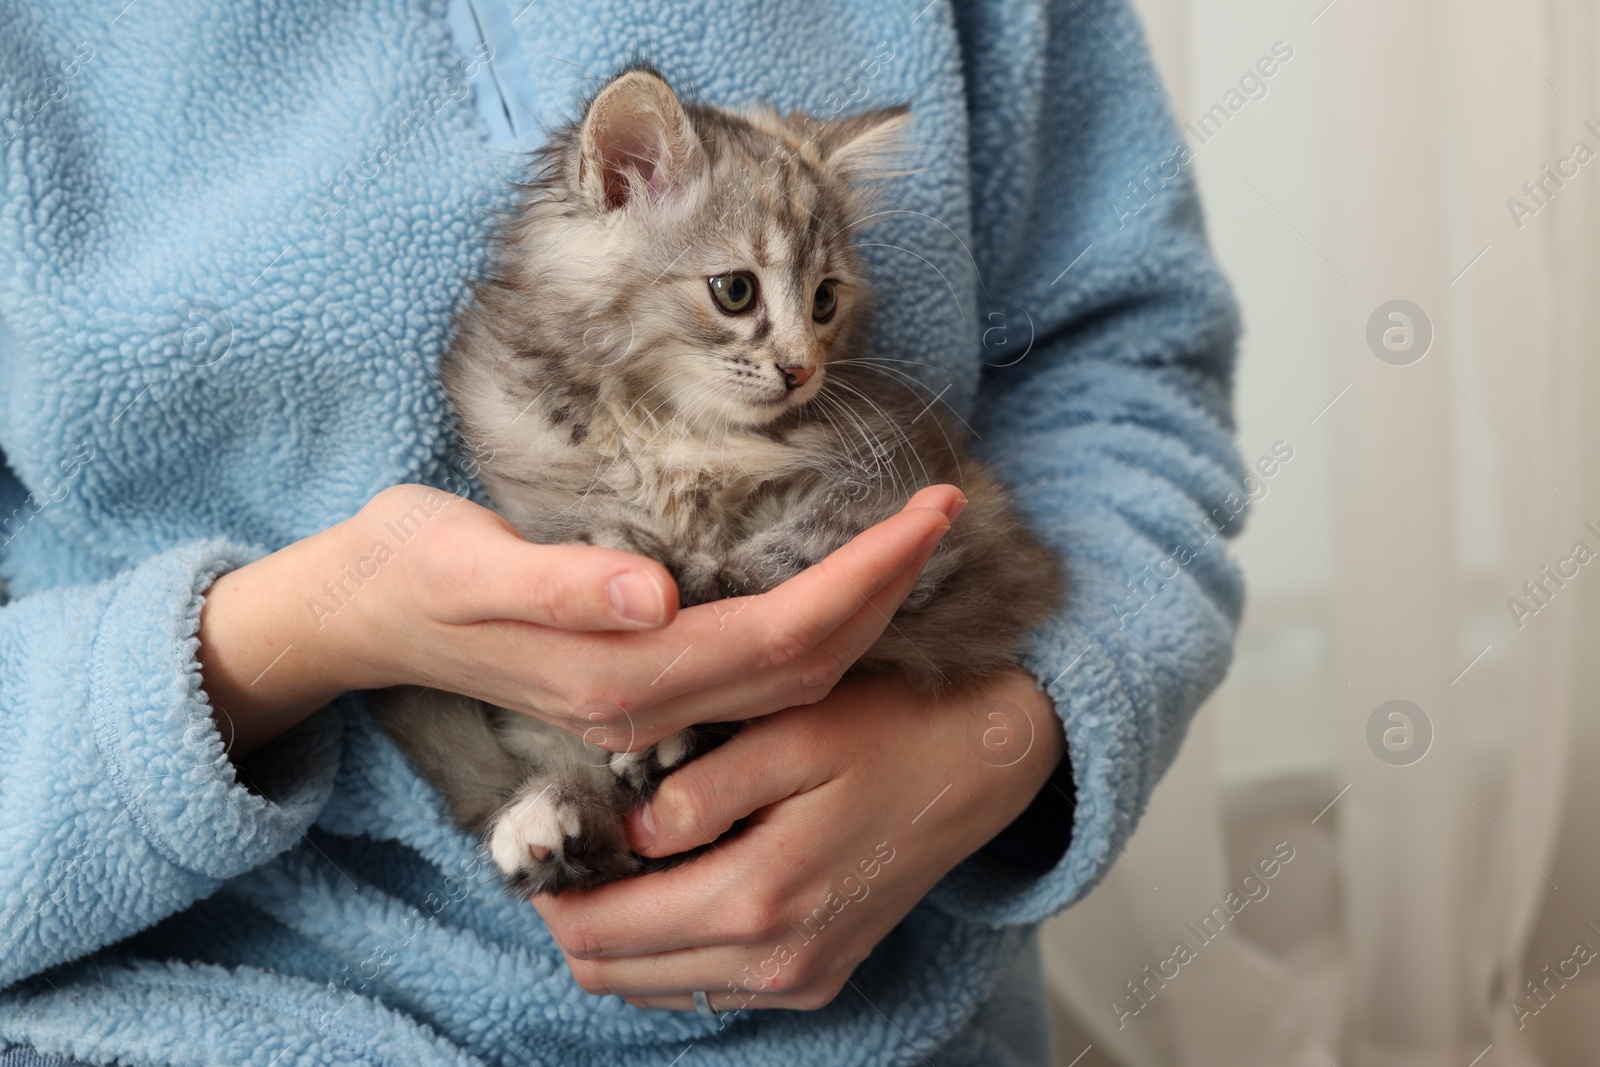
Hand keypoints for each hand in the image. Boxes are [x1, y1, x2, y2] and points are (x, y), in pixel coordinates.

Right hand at [198, 483, 964, 756]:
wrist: (358, 615)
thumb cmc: (406, 570)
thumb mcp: (463, 564)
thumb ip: (560, 585)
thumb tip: (657, 596)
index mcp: (618, 676)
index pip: (781, 634)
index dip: (868, 578)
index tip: (933, 513)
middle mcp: (644, 705)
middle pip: (807, 665)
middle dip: (890, 592)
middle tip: (948, 514)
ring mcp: (643, 708)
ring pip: (791, 680)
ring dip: (864, 616)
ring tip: (914, 544)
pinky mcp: (637, 688)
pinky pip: (758, 677)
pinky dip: (820, 634)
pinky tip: (841, 590)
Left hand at [532, 667, 1064, 1011]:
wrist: (983, 762)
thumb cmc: (888, 727)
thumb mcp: (794, 730)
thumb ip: (702, 789)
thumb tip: (629, 833)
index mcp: (759, 897)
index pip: (600, 934)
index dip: (552, 890)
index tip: (542, 835)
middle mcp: (776, 961)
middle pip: (613, 974)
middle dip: (577, 914)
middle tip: (575, 844)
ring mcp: (800, 978)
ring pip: (653, 987)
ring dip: (622, 933)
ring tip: (628, 857)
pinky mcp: (817, 978)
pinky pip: (708, 985)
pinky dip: (673, 946)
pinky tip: (685, 878)